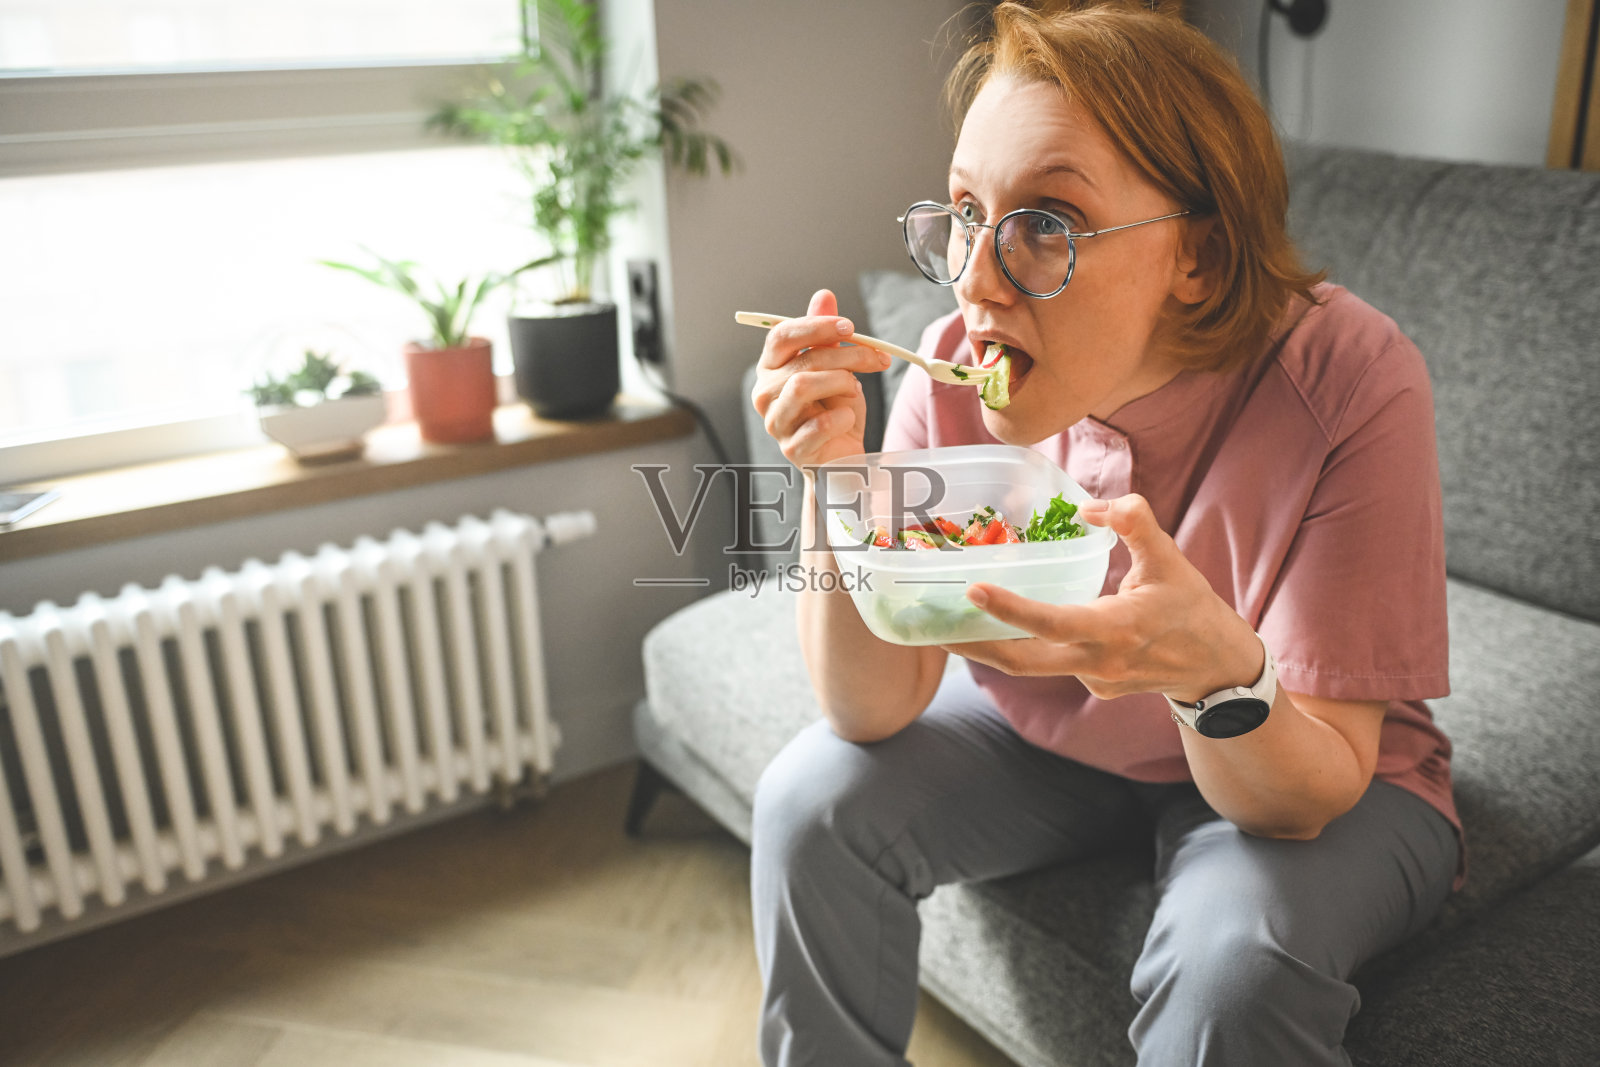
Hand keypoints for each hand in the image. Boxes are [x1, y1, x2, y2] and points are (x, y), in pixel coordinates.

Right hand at [749, 288, 892, 468]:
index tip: (850, 327)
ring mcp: (775, 422)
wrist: (845, 457)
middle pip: (802, 360)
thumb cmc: (836, 409)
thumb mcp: (836, 367)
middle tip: (876, 359)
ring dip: (841, 383)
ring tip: (856, 390)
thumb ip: (826, 335)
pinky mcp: (791, 449)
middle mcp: (765, 393)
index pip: (781, 335)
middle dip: (847, 355)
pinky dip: (842, 417)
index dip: (816, 326)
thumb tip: (824, 295)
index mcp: (771, 367)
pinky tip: (848, 419)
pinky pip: (817, 424)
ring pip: (803, 387)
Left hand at [941, 494, 1262, 701]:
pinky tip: (1001, 627)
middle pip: (1020, 662)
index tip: (973, 590)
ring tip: (947, 625)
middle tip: (929, 626)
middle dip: (972, 647)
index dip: (1011, 611)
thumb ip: (1136, 522)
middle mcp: (1097, 663)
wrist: (1217, 669)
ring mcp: (1093, 680)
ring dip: (988, 648)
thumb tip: (1089, 507)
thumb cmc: (1192, 609)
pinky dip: (1023, 646)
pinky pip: (1050, 664)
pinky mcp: (1092, 686)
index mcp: (1116, 629)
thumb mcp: (1172, 559)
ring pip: (1030, 665)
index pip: (1053, 623)